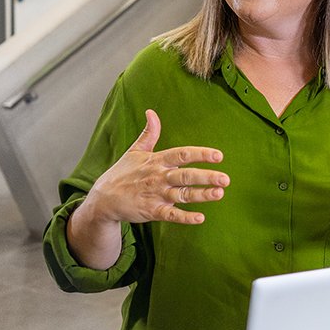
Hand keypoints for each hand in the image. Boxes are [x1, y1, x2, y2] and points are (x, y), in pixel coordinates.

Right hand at [78, 110, 227, 226]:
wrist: (103, 199)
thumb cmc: (122, 173)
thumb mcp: (135, 151)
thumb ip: (149, 133)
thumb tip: (152, 112)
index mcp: (156, 161)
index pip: (182, 154)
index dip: (200, 154)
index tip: (218, 155)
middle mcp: (158, 177)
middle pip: (185, 176)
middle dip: (206, 177)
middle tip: (225, 179)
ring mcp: (155, 195)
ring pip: (182, 195)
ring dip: (201, 195)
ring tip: (219, 193)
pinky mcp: (152, 211)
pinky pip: (171, 216)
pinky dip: (185, 217)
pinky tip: (200, 218)